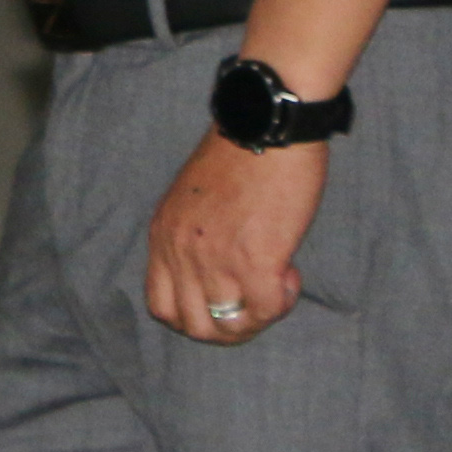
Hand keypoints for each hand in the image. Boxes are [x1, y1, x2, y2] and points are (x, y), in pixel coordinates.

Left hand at [146, 129, 325, 344]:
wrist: (267, 124)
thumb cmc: (238, 155)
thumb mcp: (191, 198)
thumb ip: (191, 237)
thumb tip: (214, 276)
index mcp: (163, 235)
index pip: (162, 307)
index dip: (194, 317)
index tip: (222, 301)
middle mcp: (181, 251)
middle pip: (195, 327)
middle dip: (230, 326)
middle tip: (256, 300)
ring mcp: (216, 259)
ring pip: (230, 327)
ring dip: (259, 315)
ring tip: (276, 284)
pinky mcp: (255, 261)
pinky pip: (266, 310)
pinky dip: (283, 302)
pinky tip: (290, 274)